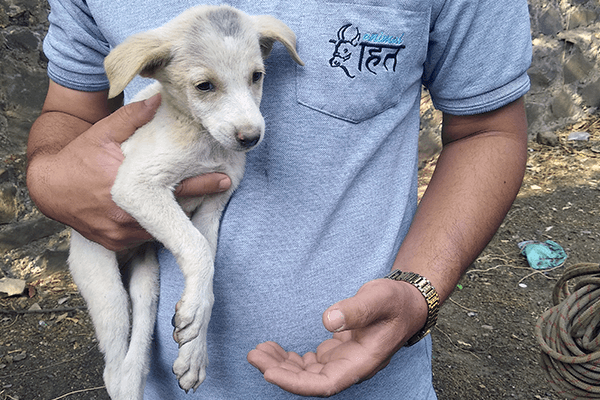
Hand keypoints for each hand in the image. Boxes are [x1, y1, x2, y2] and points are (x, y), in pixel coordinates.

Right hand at [27, 93, 231, 250]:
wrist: (49, 188)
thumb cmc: (79, 156)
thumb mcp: (104, 132)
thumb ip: (133, 117)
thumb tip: (160, 95)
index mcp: (124, 186)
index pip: (173, 188)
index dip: (201, 184)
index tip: (224, 179)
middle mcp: (124, 215)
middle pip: (172, 213)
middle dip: (196, 200)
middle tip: (221, 185)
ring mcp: (120, 234)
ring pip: (161, 229)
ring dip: (177, 217)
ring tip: (197, 200)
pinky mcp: (116, 244)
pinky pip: (146, 237)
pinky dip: (158, 227)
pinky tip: (169, 214)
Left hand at [247, 278, 427, 396]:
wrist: (407, 303)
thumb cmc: (395, 302)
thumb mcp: (379, 298)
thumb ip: (356, 310)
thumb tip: (328, 320)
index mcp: (361, 363)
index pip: (324, 384)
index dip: (296, 383)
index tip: (270, 374)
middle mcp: (350, 368)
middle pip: (310, 381)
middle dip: (280, 372)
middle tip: (254, 355)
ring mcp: (343, 362)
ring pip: (307, 373)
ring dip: (282, 365)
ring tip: (259, 351)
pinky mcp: (337, 353)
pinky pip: (310, 364)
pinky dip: (291, 359)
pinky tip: (275, 349)